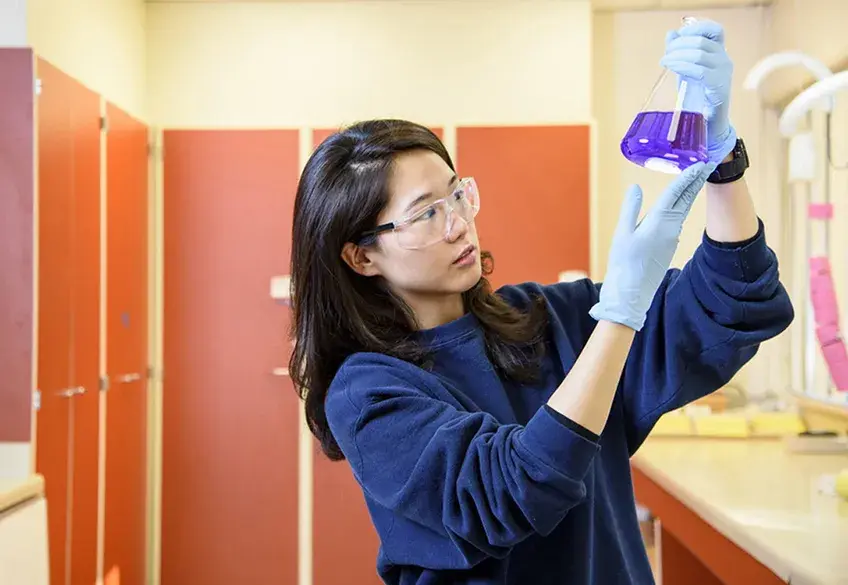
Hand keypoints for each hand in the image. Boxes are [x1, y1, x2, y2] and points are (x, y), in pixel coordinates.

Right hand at [590, 162, 715, 330]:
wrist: (631, 294)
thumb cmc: (624, 264)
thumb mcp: (622, 234)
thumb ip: (630, 209)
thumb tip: (635, 187)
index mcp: (659, 222)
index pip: (676, 193)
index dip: (687, 176)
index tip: (700, 163)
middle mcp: (670, 228)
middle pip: (685, 200)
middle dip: (695, 182)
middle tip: (706, 165)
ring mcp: (671, 238)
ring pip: (682, 210)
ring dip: (689, 193)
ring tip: (694, 179)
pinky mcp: (668, 246)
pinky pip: (676, 220)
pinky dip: (680, 207)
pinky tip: (678, 204)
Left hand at [660, 19, 736, 162]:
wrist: (709, 124)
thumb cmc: (697, 97)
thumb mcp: (687, 71)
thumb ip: (680, 53)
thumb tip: (670, 34)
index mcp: (719, 53)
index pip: (714, 30)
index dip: (696, 28)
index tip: (678, 36)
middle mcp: (724, 59)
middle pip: (701, 41)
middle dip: (679, 44)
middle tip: (666, 54)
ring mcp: (723, 72)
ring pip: (699, 53)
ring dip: (677, 55)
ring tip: (665, 61)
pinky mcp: (719, 86)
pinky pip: (699, 70)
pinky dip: (682, 66)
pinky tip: (671, 67)